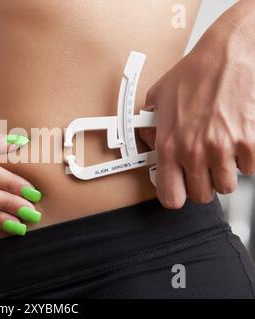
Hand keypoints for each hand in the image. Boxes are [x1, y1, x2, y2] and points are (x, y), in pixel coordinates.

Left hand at [139, 14, 254, 208]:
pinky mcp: (250, 142)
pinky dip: (245, 159)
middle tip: (201, 166)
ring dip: (223, 172)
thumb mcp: (158, 98)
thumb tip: (146, 139)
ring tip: (219, 150)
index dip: (175, 195)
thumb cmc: (195, 73)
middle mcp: (196, 151)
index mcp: (170, 145)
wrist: (228, 54)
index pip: (171, 197)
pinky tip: (236, 139)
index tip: (178, 189)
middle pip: (202, 195)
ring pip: (226, 185)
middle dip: (201, 183)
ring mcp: (225, 148)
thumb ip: (149, 124)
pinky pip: (249, 168)